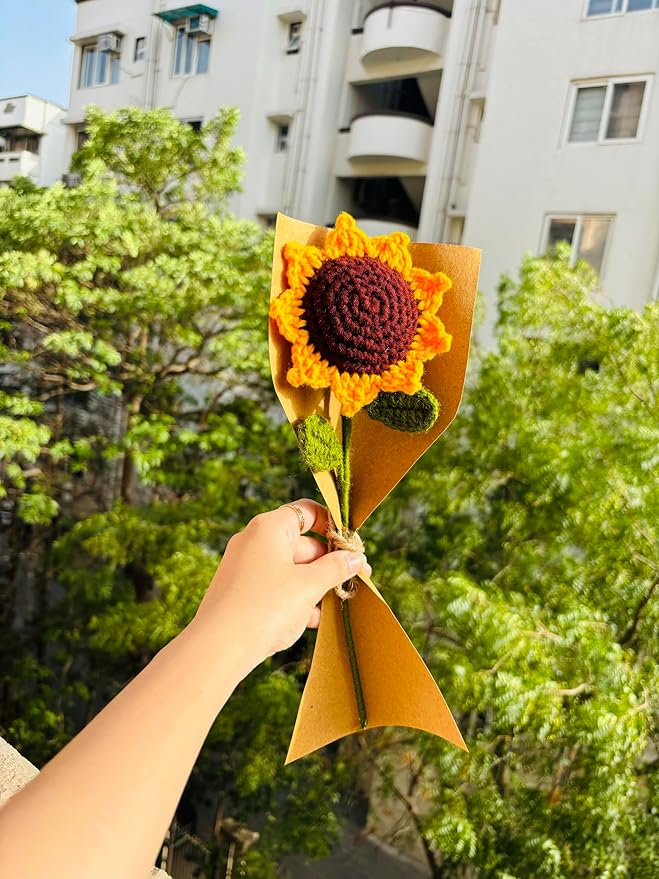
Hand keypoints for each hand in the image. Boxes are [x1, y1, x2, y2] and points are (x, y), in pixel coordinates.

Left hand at [190, 499, 370, 668]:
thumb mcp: (308, 586)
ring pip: (290, 569)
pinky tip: (313, 620)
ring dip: (315, 584)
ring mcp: (245, 568)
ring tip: (338, 604)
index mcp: (269, 528)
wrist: (218, 648)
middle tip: (356, 579)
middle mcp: (253, 541)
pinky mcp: (240, 593)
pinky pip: (275, 588)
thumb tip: (355, 558)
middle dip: (329, 563)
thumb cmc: (265, 608)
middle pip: (301, 543)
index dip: (332, 525)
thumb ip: (335, 568)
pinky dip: (295, 598)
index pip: (306, 512)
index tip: (352, 545)